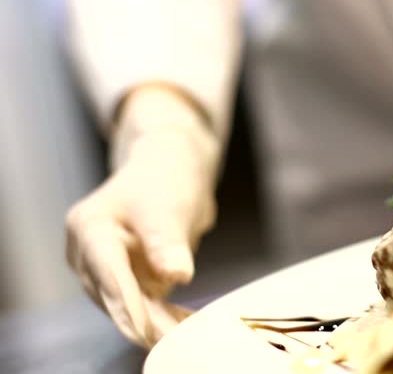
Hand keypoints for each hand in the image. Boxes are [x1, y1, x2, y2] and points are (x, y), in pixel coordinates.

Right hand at [66, 85, 219, 347]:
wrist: (173, 168)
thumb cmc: (164, 178)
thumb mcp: (166, 205)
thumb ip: (167, 241)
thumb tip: (176, 276)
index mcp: (89, 228)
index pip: (107, 271)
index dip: (126, 302)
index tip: (142, 328)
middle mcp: (90, 252)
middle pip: (114, 295)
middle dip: (142, 320)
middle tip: (169, 340)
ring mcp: (109, 268)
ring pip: (130, 304)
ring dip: (156, 323)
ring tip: (184, 336)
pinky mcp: (130, 277)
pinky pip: (145, 303)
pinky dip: (165, 315)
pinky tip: (186, 324)